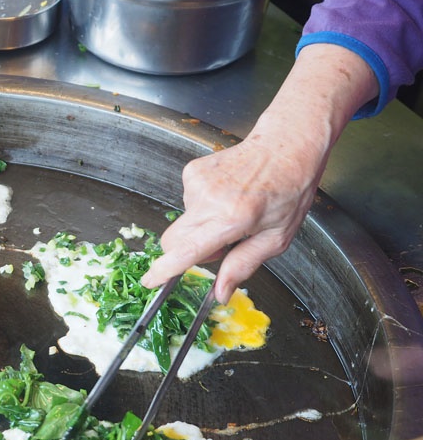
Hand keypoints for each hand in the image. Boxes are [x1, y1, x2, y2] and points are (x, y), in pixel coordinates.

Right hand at [141, 42, 376, 302]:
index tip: (150, 280)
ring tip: (233, 209)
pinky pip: (188, 202)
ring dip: (202, 225)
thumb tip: (220, 293)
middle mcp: (210, 199)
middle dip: (190, 250)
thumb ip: (243, 266)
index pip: (187, 250)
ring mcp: (197, 183)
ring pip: (183, 222)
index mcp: (233, 218)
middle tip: (222, 243)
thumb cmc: (288, 191)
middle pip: (174, 240)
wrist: (285, 146)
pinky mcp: (191, 171)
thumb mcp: (276, 238)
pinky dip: (204, 206)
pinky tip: (227, 194)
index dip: (164, 269)